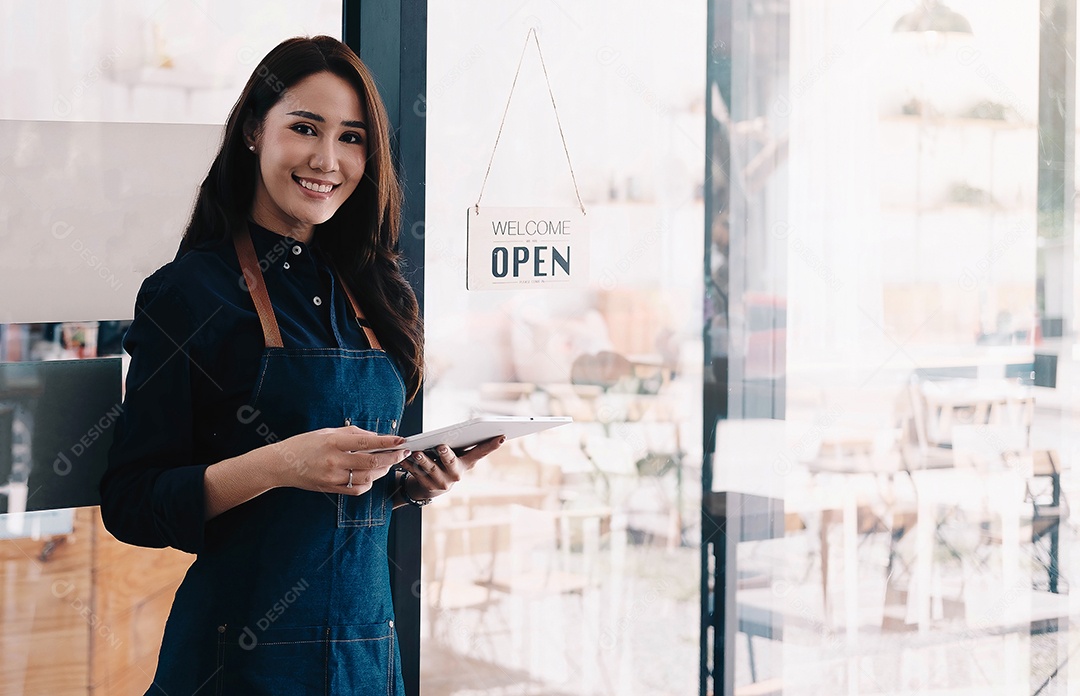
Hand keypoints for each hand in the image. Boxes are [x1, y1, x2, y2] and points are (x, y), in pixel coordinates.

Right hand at [273, 425, 410, 495]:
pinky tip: (371, 476)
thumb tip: (375, 437)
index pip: (366, 442)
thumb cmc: (303, 444)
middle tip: (403, 453)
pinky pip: (357, 489)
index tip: (402, 440)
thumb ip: (352, 433)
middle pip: (371, 463)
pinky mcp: (331, 489)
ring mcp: (332, 477)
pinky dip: (369, 483)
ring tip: (389, 463)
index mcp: (333, 443)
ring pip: (367, 478)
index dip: (387, 442)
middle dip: (392, 458)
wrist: (280, 465)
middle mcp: (334, 461)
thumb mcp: (326, 432)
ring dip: (383, 471)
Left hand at [397, 436, 504, 501]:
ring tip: (416, 452)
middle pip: (452, 462)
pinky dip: (409, 465)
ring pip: (431, 469)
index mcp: (467, 463)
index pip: (481, 452)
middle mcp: (457, 474)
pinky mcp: (428, 487)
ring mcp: (443, 482)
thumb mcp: (455, 454)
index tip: (502, 435)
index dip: (492, 445)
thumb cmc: (445, 461)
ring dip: (423, 460)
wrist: (431, 487)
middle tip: (441, 446)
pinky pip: (416, 474)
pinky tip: (403, 458)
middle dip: (446, 454)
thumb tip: (460, 429)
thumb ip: (459, 443)